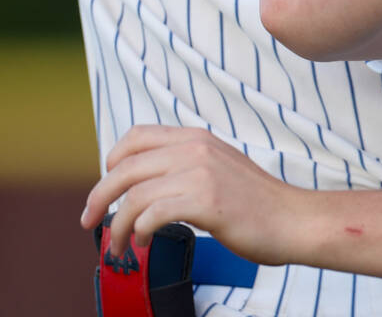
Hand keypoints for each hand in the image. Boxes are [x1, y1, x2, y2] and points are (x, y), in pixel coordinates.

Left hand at [80, 125, 302, 265]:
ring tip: (119, 246)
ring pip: (134, 196)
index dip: (111, 161)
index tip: (105, 186)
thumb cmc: (257, 203)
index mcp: (197, 138)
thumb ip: (188, 165)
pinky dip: (139, 232)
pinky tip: (144, 243)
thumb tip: (148, 182)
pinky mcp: (205, 201)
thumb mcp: (220, 168)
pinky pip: (151, 215)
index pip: (136, 136)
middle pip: (125, 168)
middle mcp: (195, 149)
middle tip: (88, 221)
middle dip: (98, 197)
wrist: (293, 219)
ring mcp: (200, 173)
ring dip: (117, 226)